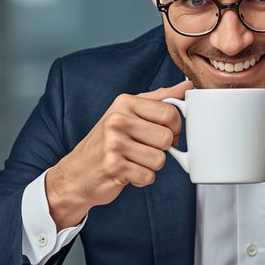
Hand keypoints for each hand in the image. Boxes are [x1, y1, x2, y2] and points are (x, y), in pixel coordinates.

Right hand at [45, 80, 192, 227]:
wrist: (78, 172)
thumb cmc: (108, 141)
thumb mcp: (130, 112)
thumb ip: (160, 99)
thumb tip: (187, 86)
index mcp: (125, 103)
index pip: (170, 113)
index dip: (175, 128)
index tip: (163, 132)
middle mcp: (117, 120)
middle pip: (168, 138)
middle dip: (162, 149)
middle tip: (144, 148)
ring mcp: (113, 144)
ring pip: (160, 160)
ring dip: (151, 165)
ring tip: (134, 160)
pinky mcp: (113, 167)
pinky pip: (148, 176)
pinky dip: (142, 179)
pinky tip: (127, 172)